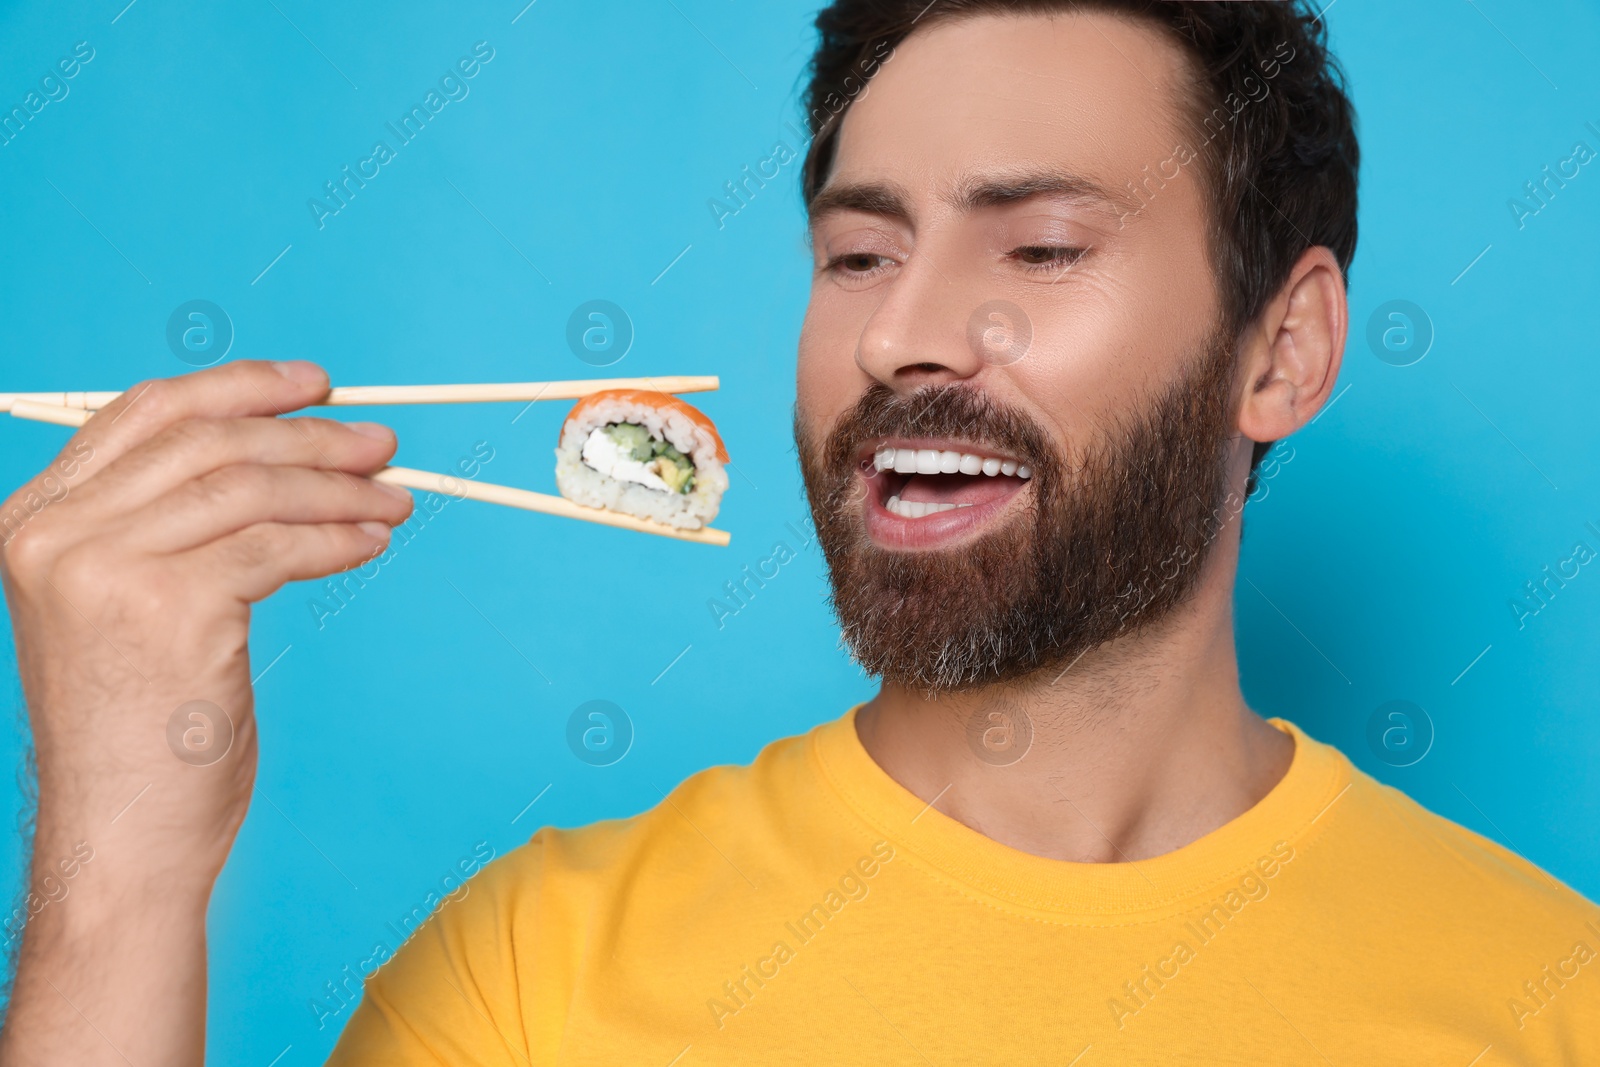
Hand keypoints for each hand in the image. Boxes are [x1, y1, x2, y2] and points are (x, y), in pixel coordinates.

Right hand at [0, 359, 412, 1063]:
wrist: (121, 835)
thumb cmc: (137, 730)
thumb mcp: (124, 606)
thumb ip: (164, 526)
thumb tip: (277, 456)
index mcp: (34, 520)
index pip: (147, 413)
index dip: (240, 388)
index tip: (315, 385)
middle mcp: (56, 533)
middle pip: (210, 442)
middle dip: (310, 436)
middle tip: (382, 444)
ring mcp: (106, 567)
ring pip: (252, 488)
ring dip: (340, 487)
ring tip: (396, 497)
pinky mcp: (171, 607)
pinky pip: (280, 545)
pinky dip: (339, 537)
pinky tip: (373, 543)